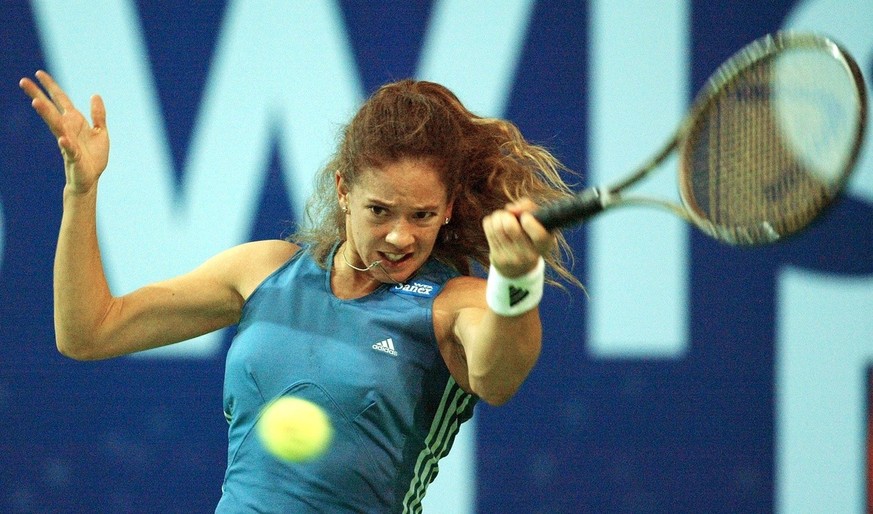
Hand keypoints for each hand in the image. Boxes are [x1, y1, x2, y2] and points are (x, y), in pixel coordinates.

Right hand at [20, 70, 108, 194]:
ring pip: (56, 126)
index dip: (51, 87)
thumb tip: (95, 95)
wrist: (90, 178)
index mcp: (74, 121)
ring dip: (46, 114)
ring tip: (35, 102)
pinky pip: (69, 149)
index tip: (38, 73)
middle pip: (51, 109)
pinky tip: (62, 138)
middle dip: (38, 95)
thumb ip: (98, 115)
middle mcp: (67, 129)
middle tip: (23, 81)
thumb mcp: (100, 132)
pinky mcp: (74, 156)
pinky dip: (66, 144)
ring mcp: (68, 142)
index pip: (60, 100)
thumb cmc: (93, 156)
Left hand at [482, 198, 554, 276]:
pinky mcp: (498, 259)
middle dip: (507, 214)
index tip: (525, 217)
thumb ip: (529, 208)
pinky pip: (489, 230)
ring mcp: (513, 259)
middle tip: (509, 215)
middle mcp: (530, 256)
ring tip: (501, 218)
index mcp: (544, 245)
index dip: (529, 222)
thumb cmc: (529, 234)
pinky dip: (490, 222)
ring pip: (497, 226)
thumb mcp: (537, 221)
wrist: (518, 265)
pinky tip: (495, 225)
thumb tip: (510, 209)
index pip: (539, 235)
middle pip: (510, 226)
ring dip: (497, 216)